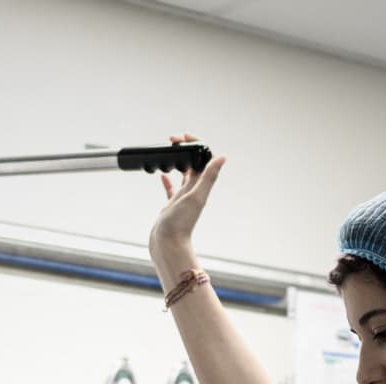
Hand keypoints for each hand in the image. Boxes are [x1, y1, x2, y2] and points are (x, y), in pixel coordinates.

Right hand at [148, 133, 224, 268]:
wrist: (168, 245)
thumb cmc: (180, 224)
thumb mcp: (196, 196)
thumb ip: (209, 177)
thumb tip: (223, 157)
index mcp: (201, 187)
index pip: (204, 159)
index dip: (197, 145)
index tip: (184, 136)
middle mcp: (194, 191)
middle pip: (194, 164)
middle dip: (186, 149)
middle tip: (173, 140)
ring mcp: (183, 198)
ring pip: (183, 174)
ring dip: (178, 161)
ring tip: (169, 151)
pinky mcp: (172, 205)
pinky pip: (171, 189)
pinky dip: (168, 179)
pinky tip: (162, 174)